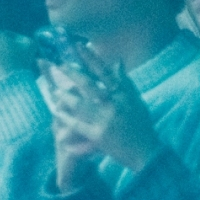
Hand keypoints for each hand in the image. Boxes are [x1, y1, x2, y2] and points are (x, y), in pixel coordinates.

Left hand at [40, 53, 161, 189]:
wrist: (146, 152)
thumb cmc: (141, 125)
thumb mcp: (136, 100)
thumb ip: (125, 81)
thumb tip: (116, 62)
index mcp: (124, 95)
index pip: (106, 73)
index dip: (91, 58)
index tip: (79, 46)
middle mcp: (115, 105)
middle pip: (90, 86)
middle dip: (72, 74)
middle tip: (59, 65)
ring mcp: (106, 121)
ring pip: (80, 104)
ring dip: (65, 96)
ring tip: (53, 89)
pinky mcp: (98, 136)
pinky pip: (78, 125)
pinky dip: (65, 118)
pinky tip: (55, 111)